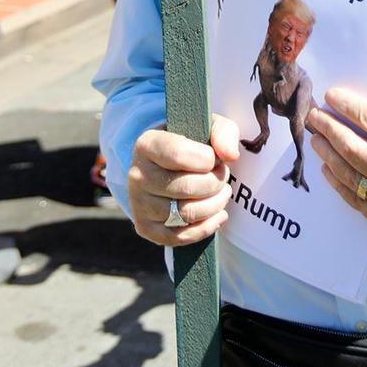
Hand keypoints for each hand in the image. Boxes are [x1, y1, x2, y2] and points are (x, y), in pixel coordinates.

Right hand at [127, 114, 239, 246]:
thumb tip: (230, 155)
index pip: (178, 154)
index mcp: (147, 144)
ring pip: (186, 213)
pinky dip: (206, 227)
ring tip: (222, 192)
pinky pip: (179, 237)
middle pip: (186, 187)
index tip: (215, 158)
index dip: (207, 159)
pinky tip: (219, 214)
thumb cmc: (191, 145)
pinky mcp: (145, 228)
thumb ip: (223, 132)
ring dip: (215, 204)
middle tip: (222, 175)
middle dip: (215, 183)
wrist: (168, 168)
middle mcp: (137, 175)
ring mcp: (139, 204)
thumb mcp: (208, 128)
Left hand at [307, 89, 366, 231]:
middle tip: (315, 117)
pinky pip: (357, 202)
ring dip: (328, 156)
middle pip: (351, 148)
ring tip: (317, 141)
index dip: (346, 106)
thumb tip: (365, 98)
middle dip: (328, 128)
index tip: (331, 95)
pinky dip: (339, 184)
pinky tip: (328, 169)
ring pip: (349, 176)